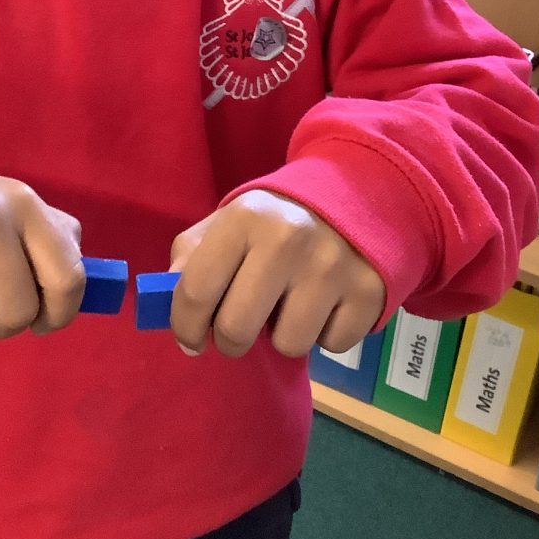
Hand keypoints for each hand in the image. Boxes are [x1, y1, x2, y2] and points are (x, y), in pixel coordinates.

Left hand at [169, 190, 385, 359]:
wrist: (355, 192)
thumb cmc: (276, 218)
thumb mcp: (229, 221)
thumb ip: (192, 254)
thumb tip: (169, 300)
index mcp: (244, 218)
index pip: (195, 291)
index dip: (185, 326)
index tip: (191, 338)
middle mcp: (288, 239)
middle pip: (237, 330)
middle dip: (231, 340)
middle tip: (240, 327)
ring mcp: (332, 267)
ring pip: (288, 346)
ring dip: (283, 335)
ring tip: (291, 304)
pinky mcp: (369, 292)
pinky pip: (332, 345)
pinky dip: (326, 333)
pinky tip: (327, 302)